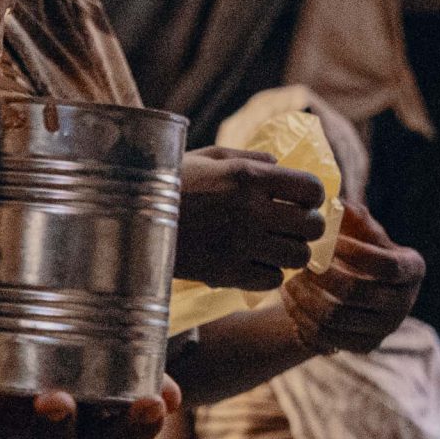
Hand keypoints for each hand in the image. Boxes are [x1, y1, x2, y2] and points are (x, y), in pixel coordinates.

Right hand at [174, 147, 327, 289]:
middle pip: (312, 227)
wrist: (127, 218)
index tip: (302, 200)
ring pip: (298, 258)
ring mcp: (240, 245)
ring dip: (289, 252)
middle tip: (290, 227)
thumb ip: (247, 157)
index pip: (312, 189)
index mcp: (248, 176)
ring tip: (272, 247)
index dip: (313, 196)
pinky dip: (268, 274)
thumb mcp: (205, 158)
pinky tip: (252, 263)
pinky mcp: (226, 273)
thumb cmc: (166, 182)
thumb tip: (280, 163)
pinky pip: (272, 281)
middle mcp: (251, 211)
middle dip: (306, 226)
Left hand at [281, 202, 424, 354]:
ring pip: (335, 317)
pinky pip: (326, 337)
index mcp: (412, 268)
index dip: (351, 252)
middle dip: (320, 275)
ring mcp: (386, 328)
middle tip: (299, 261)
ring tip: (289, 281)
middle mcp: (405, 302)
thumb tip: (336, 204)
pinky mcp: (365, 346)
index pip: (384, 264)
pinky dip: (302, 318)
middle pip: (356, 292)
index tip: (323, 241)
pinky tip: (290, 300)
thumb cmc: (355, 249)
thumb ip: (351, 217)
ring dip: (305, 297)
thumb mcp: (358, 230)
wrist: (353, 288)